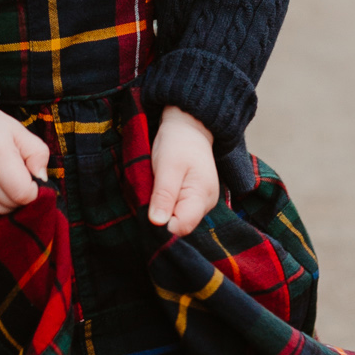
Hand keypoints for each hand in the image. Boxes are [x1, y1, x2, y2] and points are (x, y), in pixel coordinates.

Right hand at [0, 101, 50, 214]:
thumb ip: (38, 154)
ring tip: (5, 177)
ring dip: (10, 199)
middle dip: (22, 193)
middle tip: (16, 172)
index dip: (33, 188)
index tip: (29, 174)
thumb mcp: (21, 132)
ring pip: (4, 210)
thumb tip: (42, 178)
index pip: (24, 194)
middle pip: (15, 204)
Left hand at [148, 105, 217, 236]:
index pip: (181, 227)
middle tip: (150, 195)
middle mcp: (206, 204)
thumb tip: (157, 223)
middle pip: (181, 226)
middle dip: (162, 217)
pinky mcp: (196, 199)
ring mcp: (203, 202)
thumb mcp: (167, 166)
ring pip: (179, 220)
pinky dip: (168, 205)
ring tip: (156, 190)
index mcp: (202, 196)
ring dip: (164, 210)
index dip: (161, 224)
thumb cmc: (177, 143)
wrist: (189, 126)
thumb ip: (164, 195)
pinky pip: (180, 211)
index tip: (148, 210)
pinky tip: (162, 192)